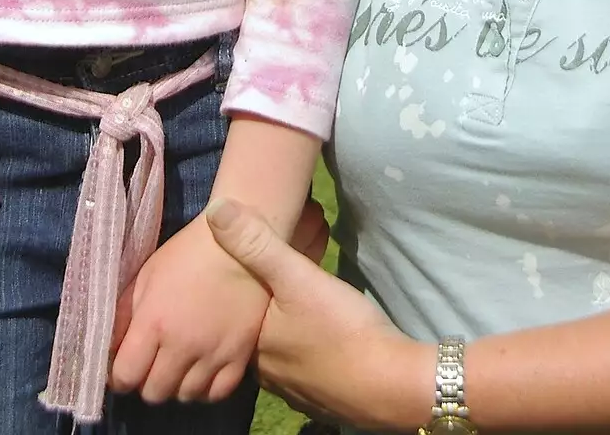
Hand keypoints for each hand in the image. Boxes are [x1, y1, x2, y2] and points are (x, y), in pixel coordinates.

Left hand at [109, 213, 269, 402]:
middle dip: (147, 379)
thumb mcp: (147, 275)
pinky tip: (203, 369)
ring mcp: (213, 354)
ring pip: (185, 396)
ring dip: (177, 383)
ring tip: (180, 363)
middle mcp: (181, 345)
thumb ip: (124, 314)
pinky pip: (216, 394)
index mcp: (154, 322)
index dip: (121, 375)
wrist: (240, 242)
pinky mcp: (240, 356)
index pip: (125, 377)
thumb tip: (108, 348)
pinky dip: (206, 387)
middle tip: (154, 362)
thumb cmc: (187, 253)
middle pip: (153, 393)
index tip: (126, 366)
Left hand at [207, 198, 429, 431]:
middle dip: (271, 308)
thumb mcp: (298, 277)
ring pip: (286, 351)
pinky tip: (328, 333)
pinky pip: (310, 367)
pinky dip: (314, 349)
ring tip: (305, 302)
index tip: (256, 266)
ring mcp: (298, 392)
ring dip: (293, 330)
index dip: (246, 287)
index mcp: (255, 348)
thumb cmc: (341, 328)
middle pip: (263, 331)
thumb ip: (258, 244)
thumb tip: (216, 210)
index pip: (240, 313)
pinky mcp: (327, 400)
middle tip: (286, 279)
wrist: (393, 384)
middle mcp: (269, 376)